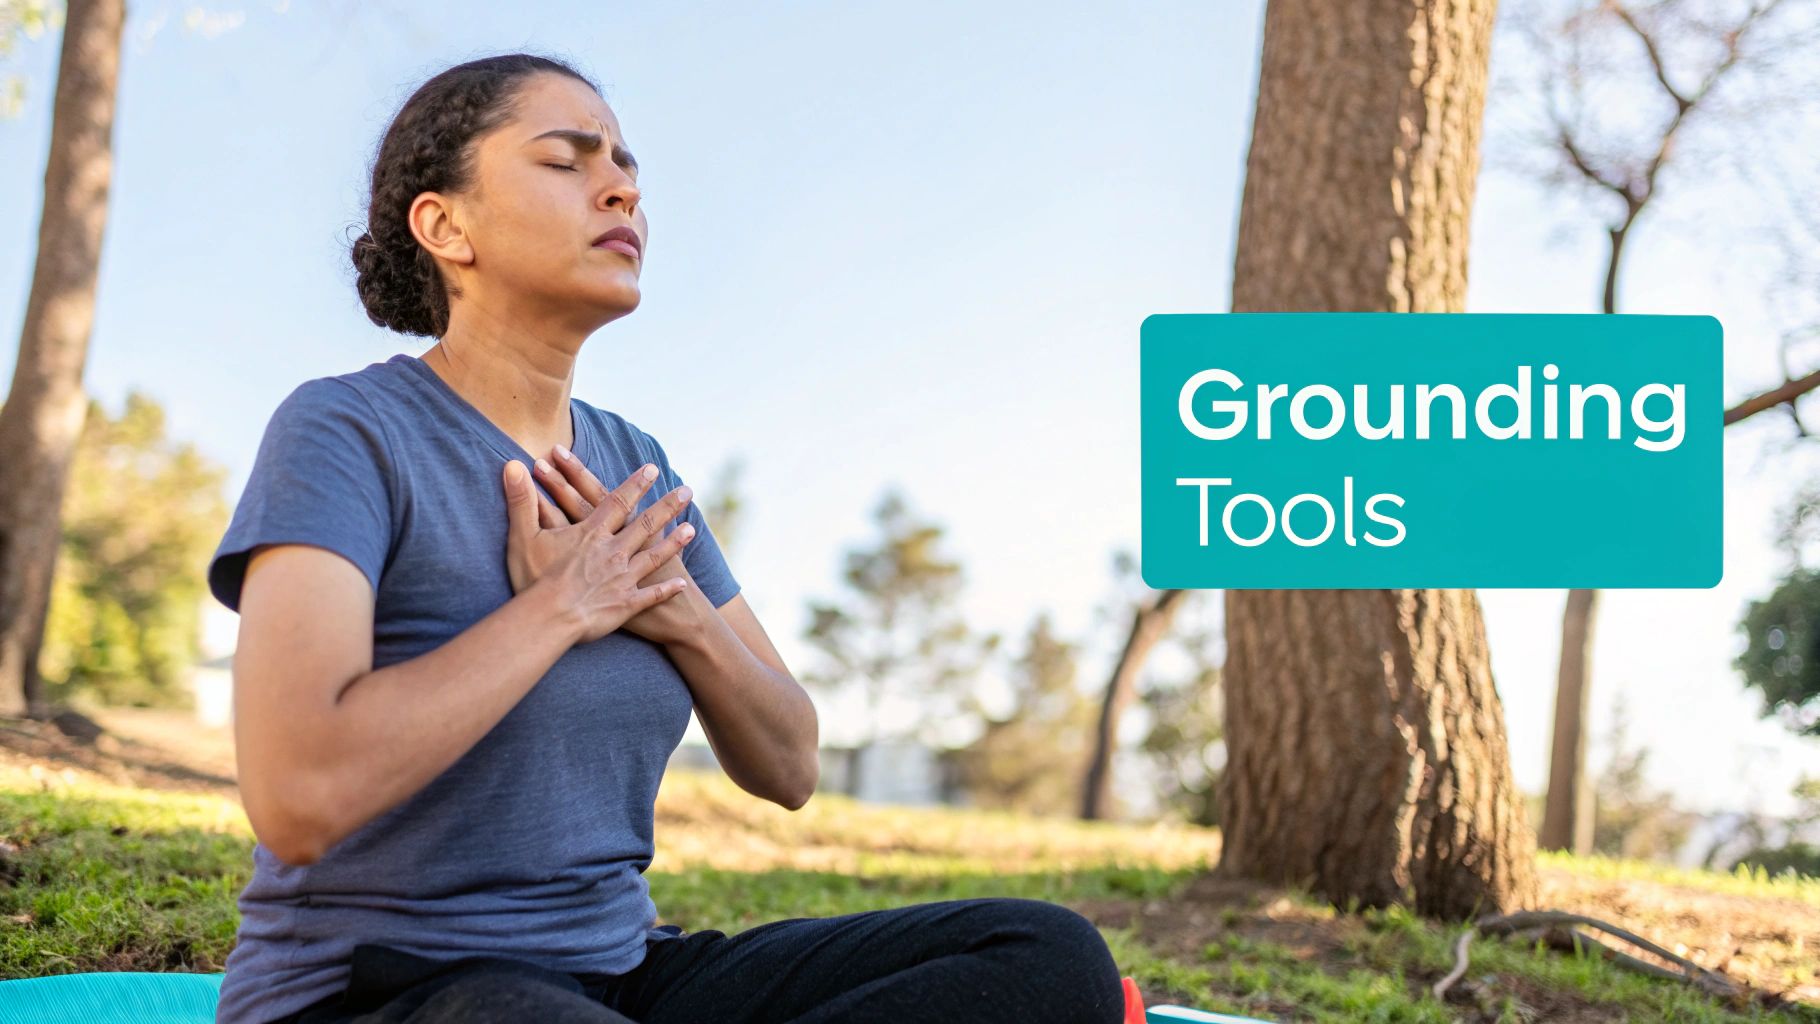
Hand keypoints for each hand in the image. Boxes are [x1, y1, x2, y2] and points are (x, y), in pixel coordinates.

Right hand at [500, 456, 695, 644]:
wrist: (548, 618)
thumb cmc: (532, 579)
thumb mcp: (522, 535)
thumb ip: (520, 499)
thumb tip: (511, 463)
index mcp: (592, 535)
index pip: (616, 502)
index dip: (634, 485)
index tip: (651, 470)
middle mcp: (614, 552)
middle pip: (645, 523)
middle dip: (667, 506)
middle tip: (687, 490)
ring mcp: (623, 578)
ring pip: (654, 555)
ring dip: (674, 542)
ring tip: (692, 529)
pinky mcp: (626, 605)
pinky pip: (651, 595)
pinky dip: (667, 589)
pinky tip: (682, 583)